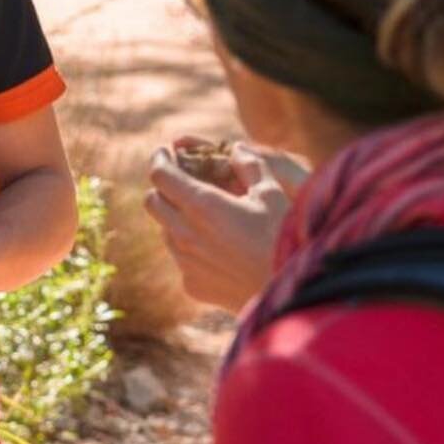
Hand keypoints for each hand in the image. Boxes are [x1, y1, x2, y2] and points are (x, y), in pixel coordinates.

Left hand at [144, 142, 306, 311]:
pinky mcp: (191, 284)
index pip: (160, 175)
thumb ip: (250, 166)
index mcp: (201, 205)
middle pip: (152, 202)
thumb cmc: (282, 239)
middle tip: (178, 180)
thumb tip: (236, 149)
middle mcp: (185, 233)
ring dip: (174, 218)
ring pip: (164, 230)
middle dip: (161, 187)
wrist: (291, 294)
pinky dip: (189, 247)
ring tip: (201, 215)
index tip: (165, 152)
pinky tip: (215, 247)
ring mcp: (185, 261)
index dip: (159, 159)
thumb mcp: (271, 194)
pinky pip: (180, 259)